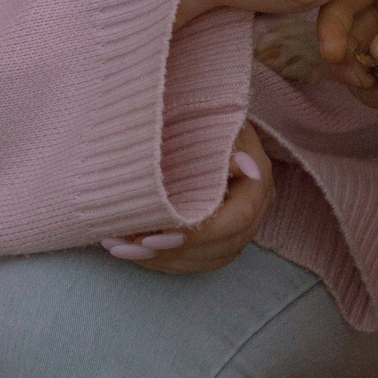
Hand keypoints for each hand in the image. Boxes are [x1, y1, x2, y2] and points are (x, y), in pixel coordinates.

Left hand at [102, 122, 271, 273]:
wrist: (210, 117)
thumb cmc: (208, 115)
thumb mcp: (217, 121)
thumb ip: (225, 141)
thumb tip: (242, 165)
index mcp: (258, 183)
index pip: (235, 221)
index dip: (195, 235)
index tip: (153, 239)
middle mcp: (255, 210)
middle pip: (219, 247)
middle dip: (169, 253)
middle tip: (125, 247)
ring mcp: (242, 227)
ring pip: (206, 260)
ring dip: (161, 261)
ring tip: (120, 249)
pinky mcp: (224, 236)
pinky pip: (199, 261)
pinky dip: (166, 261)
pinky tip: (134, 253)